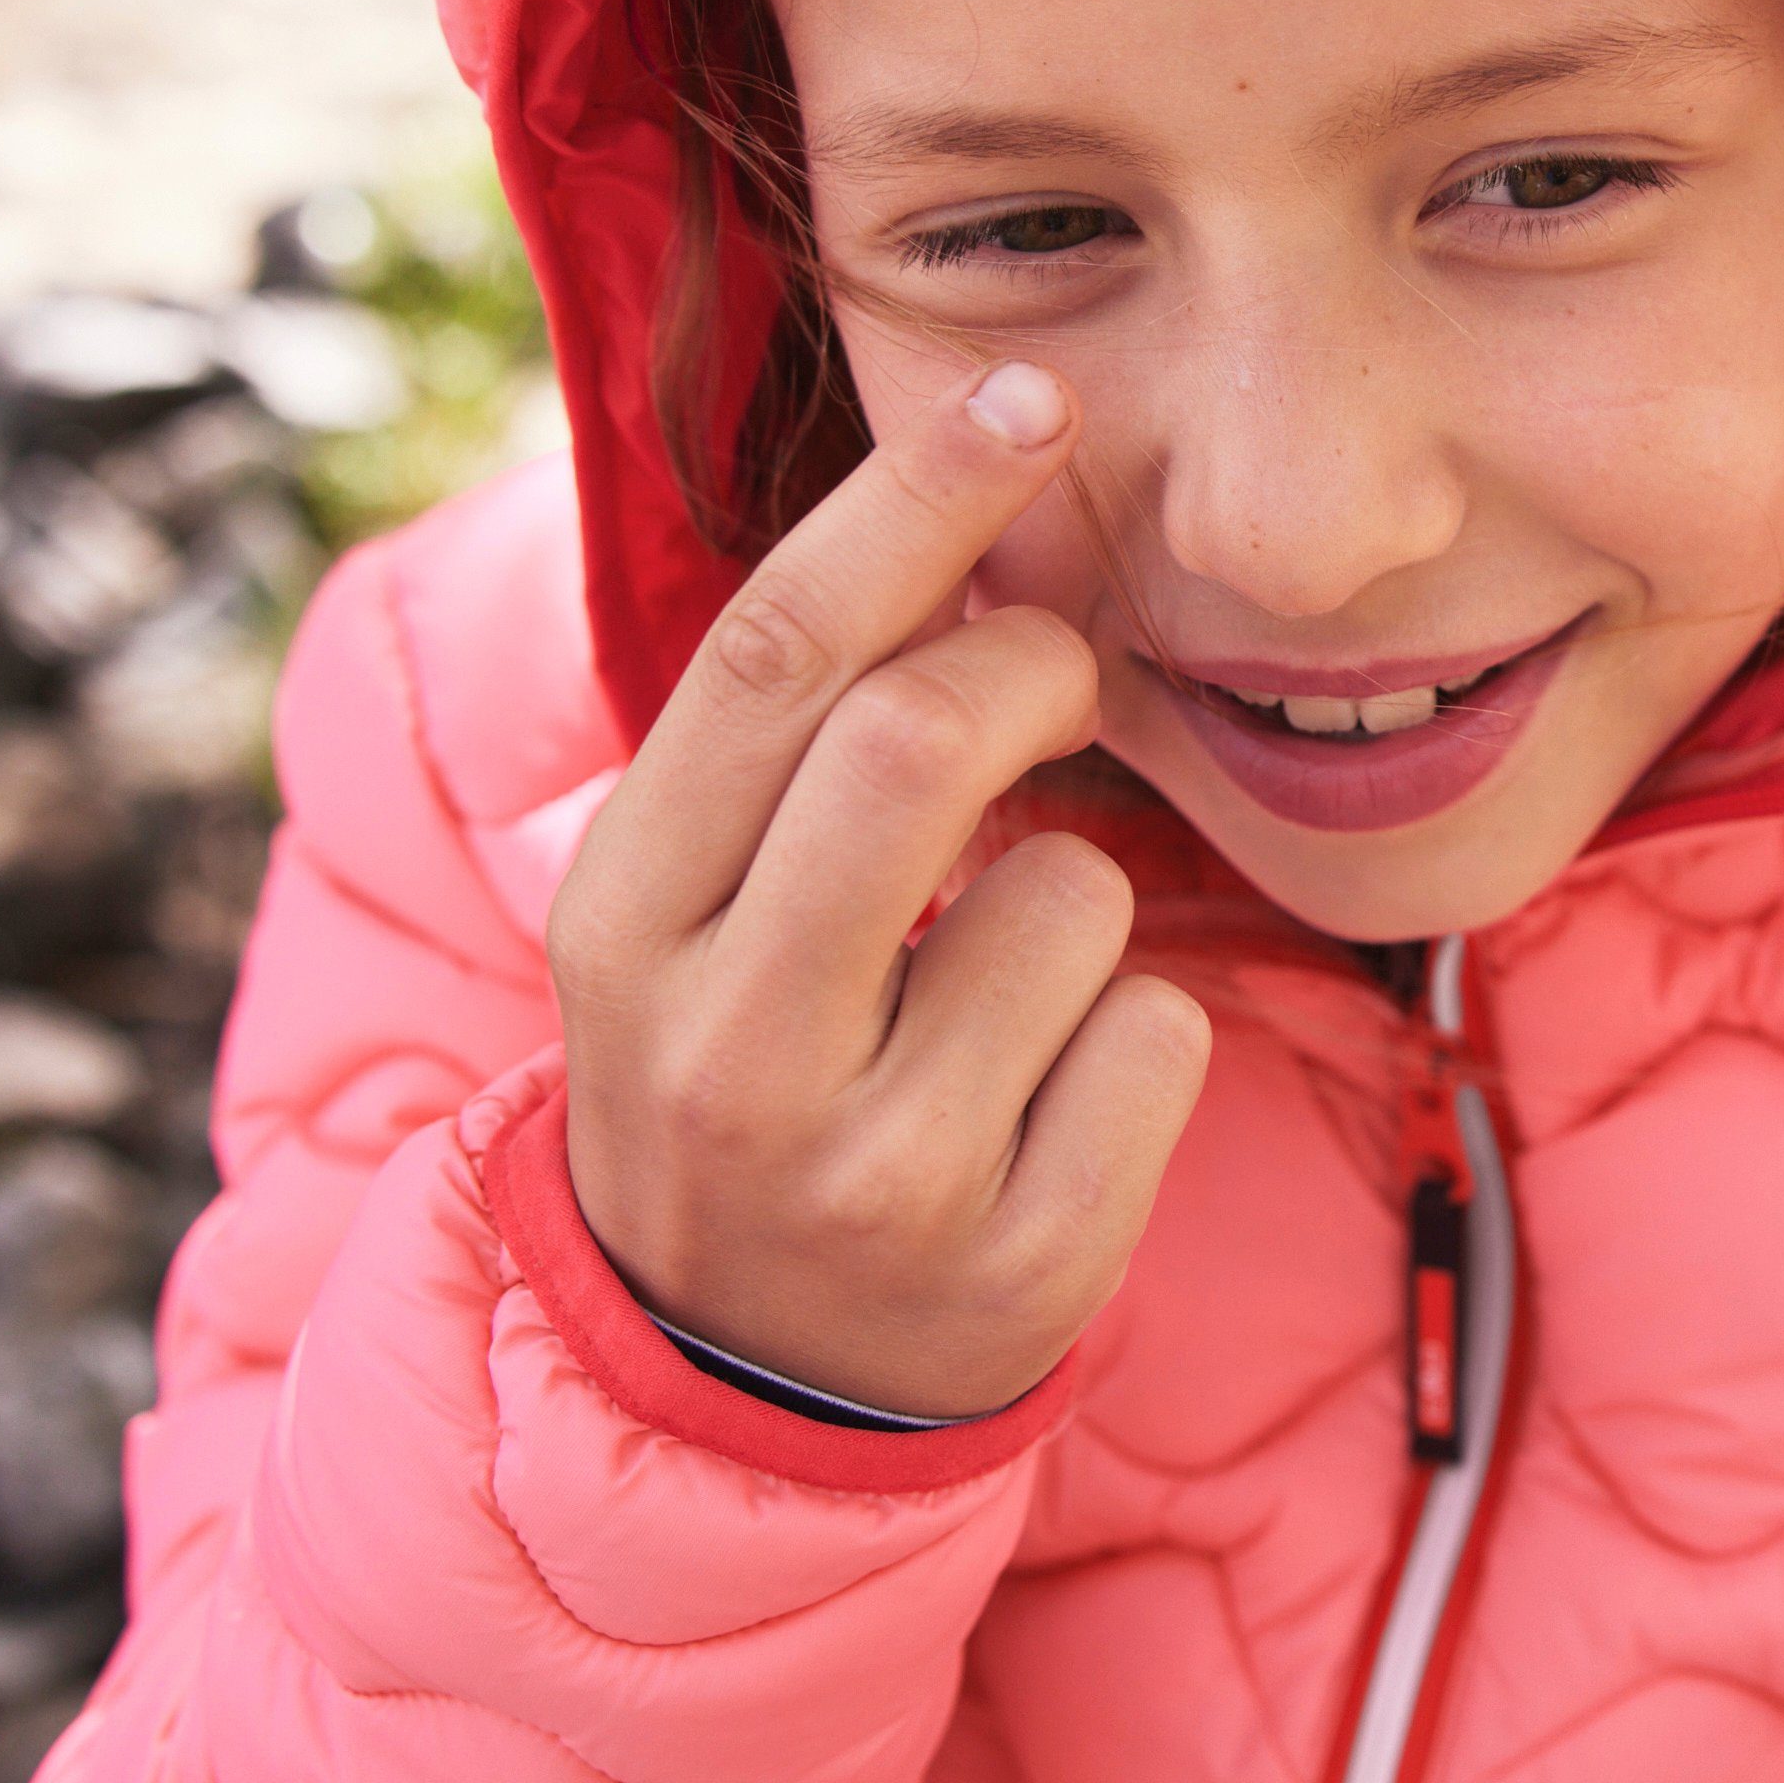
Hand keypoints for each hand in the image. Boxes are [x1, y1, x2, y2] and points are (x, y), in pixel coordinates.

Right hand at [547, 360, 1210, 1418]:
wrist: (745, 1386)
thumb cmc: (750, 1070)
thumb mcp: (692, 915)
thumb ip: (795, 734)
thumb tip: (983, 507)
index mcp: (622, 930)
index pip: (772, 658)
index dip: (917, 501)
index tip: (1032, 396)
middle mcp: (726, 1054)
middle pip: (922, 740)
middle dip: (1028, 669)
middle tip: (1052, 676)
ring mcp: (876, 1176)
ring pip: (1073, 896)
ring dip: (1077, 901)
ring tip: (996, 994)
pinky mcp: (1022, 1267)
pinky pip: (1160, 1037)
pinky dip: (1136, 1041)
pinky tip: (1046, 1110)